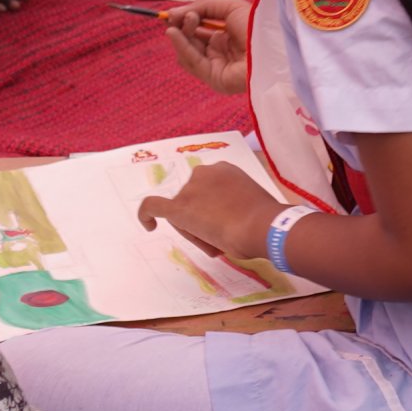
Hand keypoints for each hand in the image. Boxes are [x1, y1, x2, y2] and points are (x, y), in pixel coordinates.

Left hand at [137, 159, 289, 265]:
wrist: (262, 226)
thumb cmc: (265, 218)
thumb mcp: (252, 201)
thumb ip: (235, 203)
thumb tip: (226, 220)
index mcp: (224, 169)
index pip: (208, 189)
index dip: (214, 206)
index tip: (227, 217)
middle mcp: (204, 173)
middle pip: (192, 198)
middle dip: (203, 216)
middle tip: (223, 234)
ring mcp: (190, 190)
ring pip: (182, 211)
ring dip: (196, 227)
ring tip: (219, 241)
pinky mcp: (178, 208)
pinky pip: (153, 207)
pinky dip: (146, 215)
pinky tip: (148, 226)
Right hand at [162, 0, 253, 93]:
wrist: (270, 45)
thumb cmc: (256, 24)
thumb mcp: (228, 8)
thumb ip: (201, 7)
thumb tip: (172, 14)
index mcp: (228, 36)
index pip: (199, 31)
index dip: (185, 22)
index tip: (172, 13)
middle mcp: (221, 52)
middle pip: (191, 41)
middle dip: (182, 27)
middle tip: (174, 16)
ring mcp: (217, 66)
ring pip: (188, 52)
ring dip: (181, 35)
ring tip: (180, 21)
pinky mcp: (214, 79)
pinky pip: (192, 62)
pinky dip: (181, 46)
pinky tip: (174, 32)